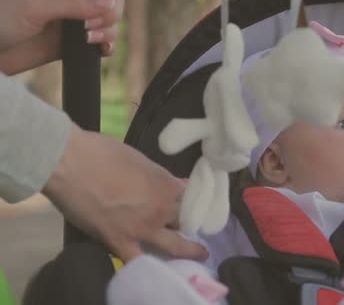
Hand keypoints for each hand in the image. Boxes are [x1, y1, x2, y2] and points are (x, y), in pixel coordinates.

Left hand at [0, 0, 123, 74]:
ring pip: (111, 23)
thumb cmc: (2, 22)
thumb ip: (73, 4)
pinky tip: (99, 50)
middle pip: (112, 0)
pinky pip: (104, 43)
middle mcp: (74, 0)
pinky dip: (107, 47)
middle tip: (90, 25)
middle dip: (111, 13)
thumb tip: (108, 3)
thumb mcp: (36, 8)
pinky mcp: (77, 45)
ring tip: (88, 39)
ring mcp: (77, 23)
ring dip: (109, 32)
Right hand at [43, 123, 207, 261]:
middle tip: (194, 225)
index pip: (193, 198)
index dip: (195, 200)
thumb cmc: (103, 152)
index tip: (195, 202)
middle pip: (186, 220)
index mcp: (168, 186)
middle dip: (191, 222)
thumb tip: (178, 184)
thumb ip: (162, 177)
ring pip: (174, 246)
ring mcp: (142, 229)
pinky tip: (155, 267)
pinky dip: (147, 266)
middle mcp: (161, 210)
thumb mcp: (141, 159)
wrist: (69, 162)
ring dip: (188, 250)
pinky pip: (137, 261)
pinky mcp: (118, 243)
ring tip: (197, 253)